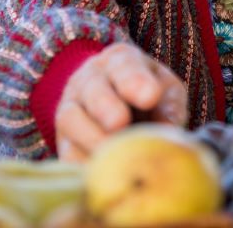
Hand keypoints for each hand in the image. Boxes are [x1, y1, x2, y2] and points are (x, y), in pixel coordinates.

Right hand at [54, 42, 186, 161]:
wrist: (115, 99)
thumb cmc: (148, 92)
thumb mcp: (166, 89)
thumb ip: (169, 106)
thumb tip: (168, 132)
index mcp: (120, 60)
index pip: (124, 66)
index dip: (135, 81)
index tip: (149, 96)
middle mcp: (89, 79)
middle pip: (94, 91)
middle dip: (107, 107)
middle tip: (121, 123)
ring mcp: (70, 108)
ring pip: (71, 120)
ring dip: (92, 138)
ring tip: (114, 154)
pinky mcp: (62, 140)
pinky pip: (65, 152)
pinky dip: (80, 163)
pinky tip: (99, 172)